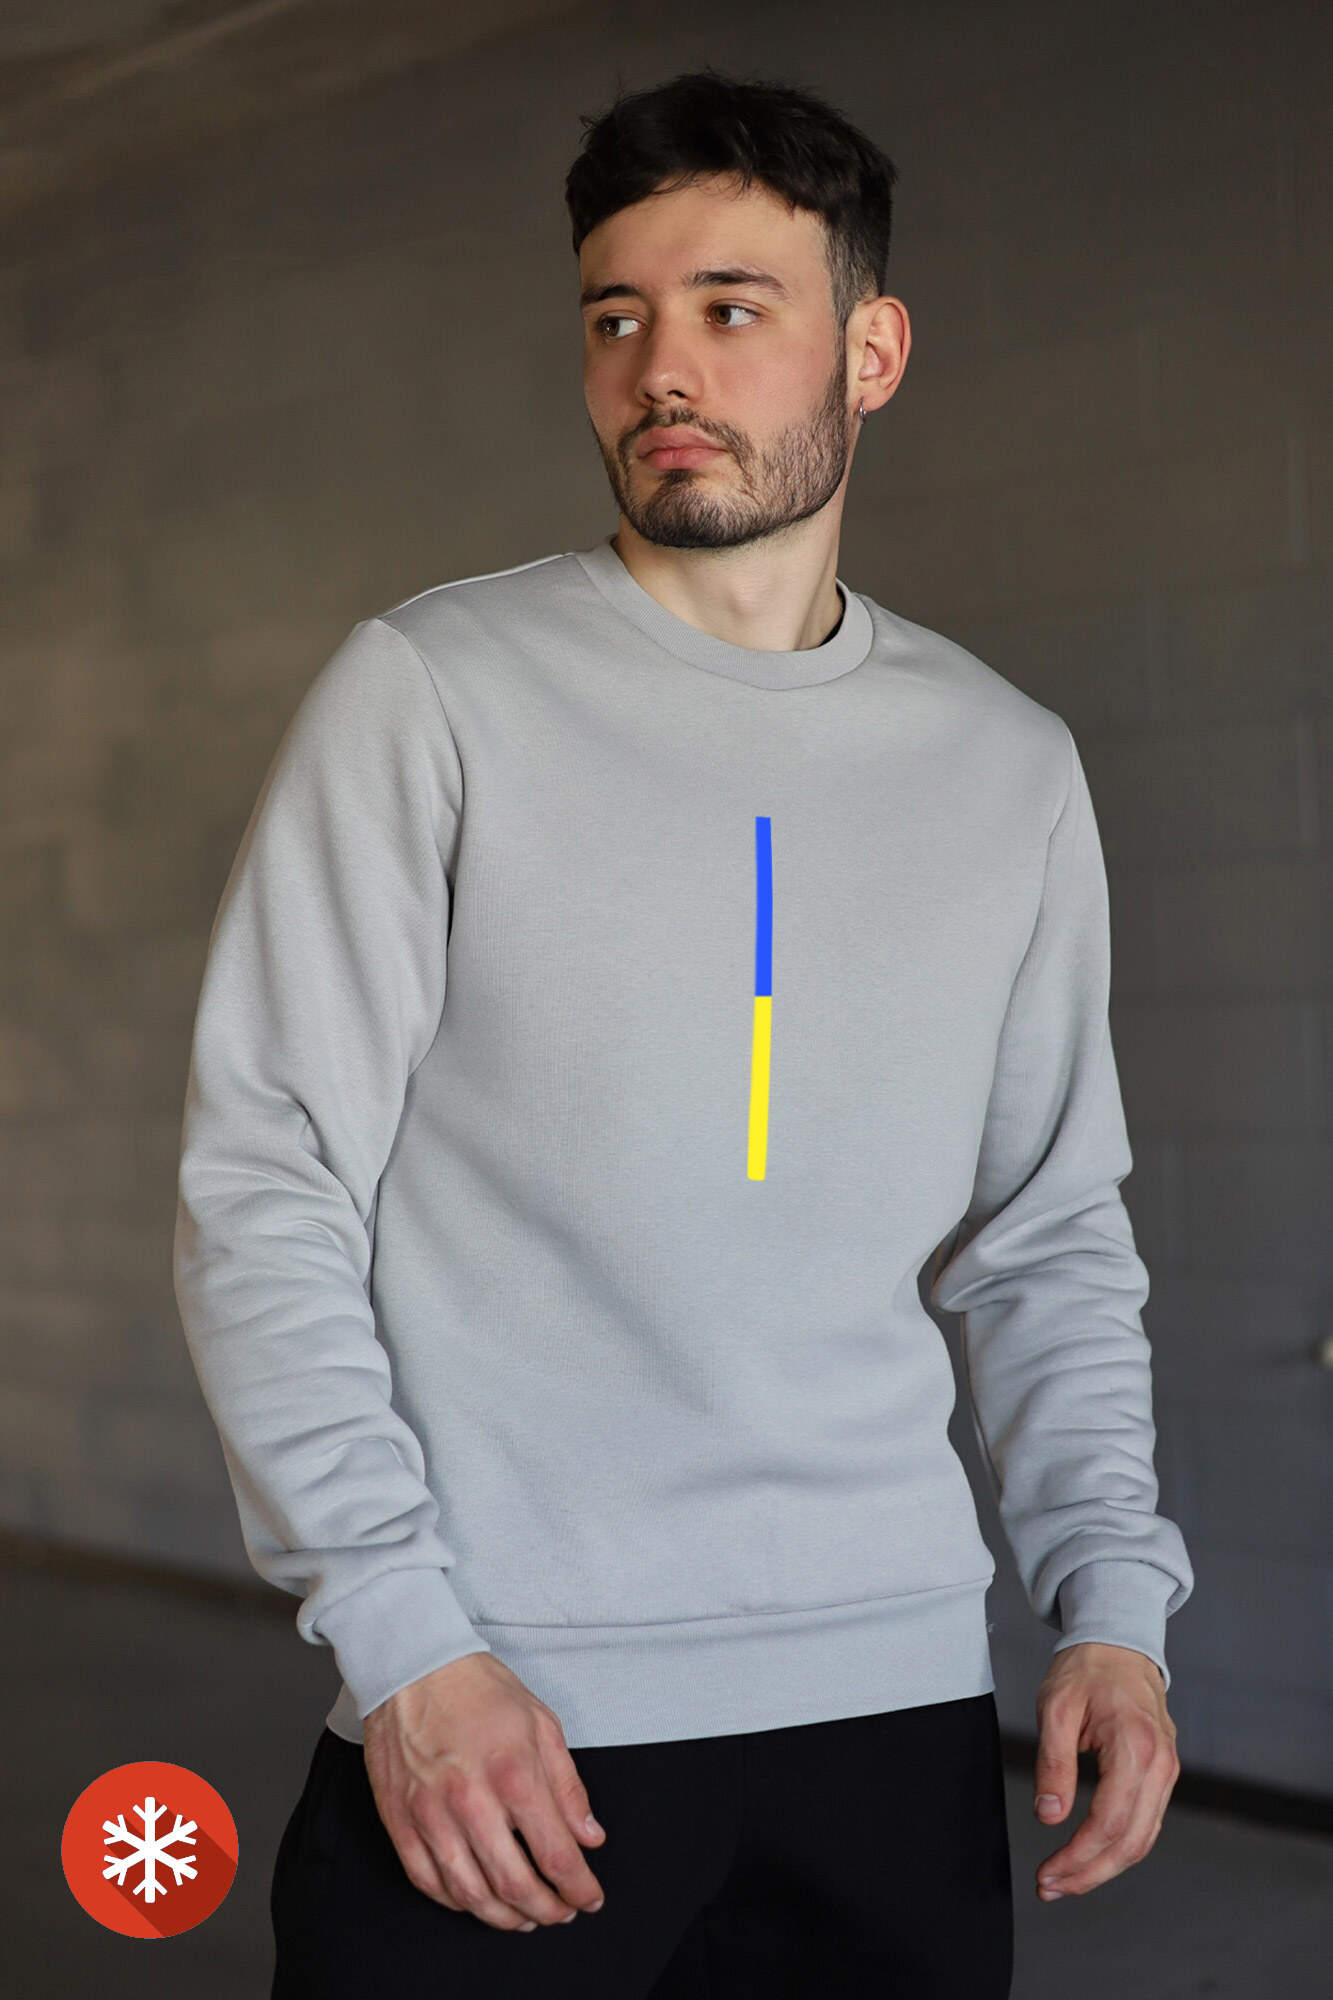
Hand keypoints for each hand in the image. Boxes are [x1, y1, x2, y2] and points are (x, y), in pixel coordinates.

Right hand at [362, 1652, 607, 1931]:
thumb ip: (568, 1786)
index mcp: (514, 1774)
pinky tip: (476, 1899)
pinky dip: (456, 1902)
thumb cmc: (477, 1688)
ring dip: (504, 1917)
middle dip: (546, 1910)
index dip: (579, 1888)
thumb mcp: (541, 1722)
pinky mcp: (400, 1821)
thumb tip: (589, 1836)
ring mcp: (430, 1815)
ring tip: (523, 1917)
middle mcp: (471, 1802)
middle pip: (515, 1885)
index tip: (589, 1898)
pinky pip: (428, 1881)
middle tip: (560, 1913)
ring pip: (470, 1895)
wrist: (412, 1666)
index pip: (556, 1855)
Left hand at [1031, 1641, 1178, 1899]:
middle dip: (1090, 1873)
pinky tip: (1092, 1856)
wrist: (1118, 1644)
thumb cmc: (1087, 1670)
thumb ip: (1052, 1763)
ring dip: (1105, 1867)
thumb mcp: (1055, 1707)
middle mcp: (1160, 1763)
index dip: (1077, 1856)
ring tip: (1066, 1880)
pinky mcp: (1164, 1773)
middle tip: (1051, 1887)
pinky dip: (1121, 1847)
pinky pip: (1148, 1823)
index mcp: (1134, 1745)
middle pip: (1131, 1842)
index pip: (1109, 1821)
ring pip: (1144, 1839)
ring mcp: (1167, 1770)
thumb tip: (1049, 1816)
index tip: (1047, 1873)